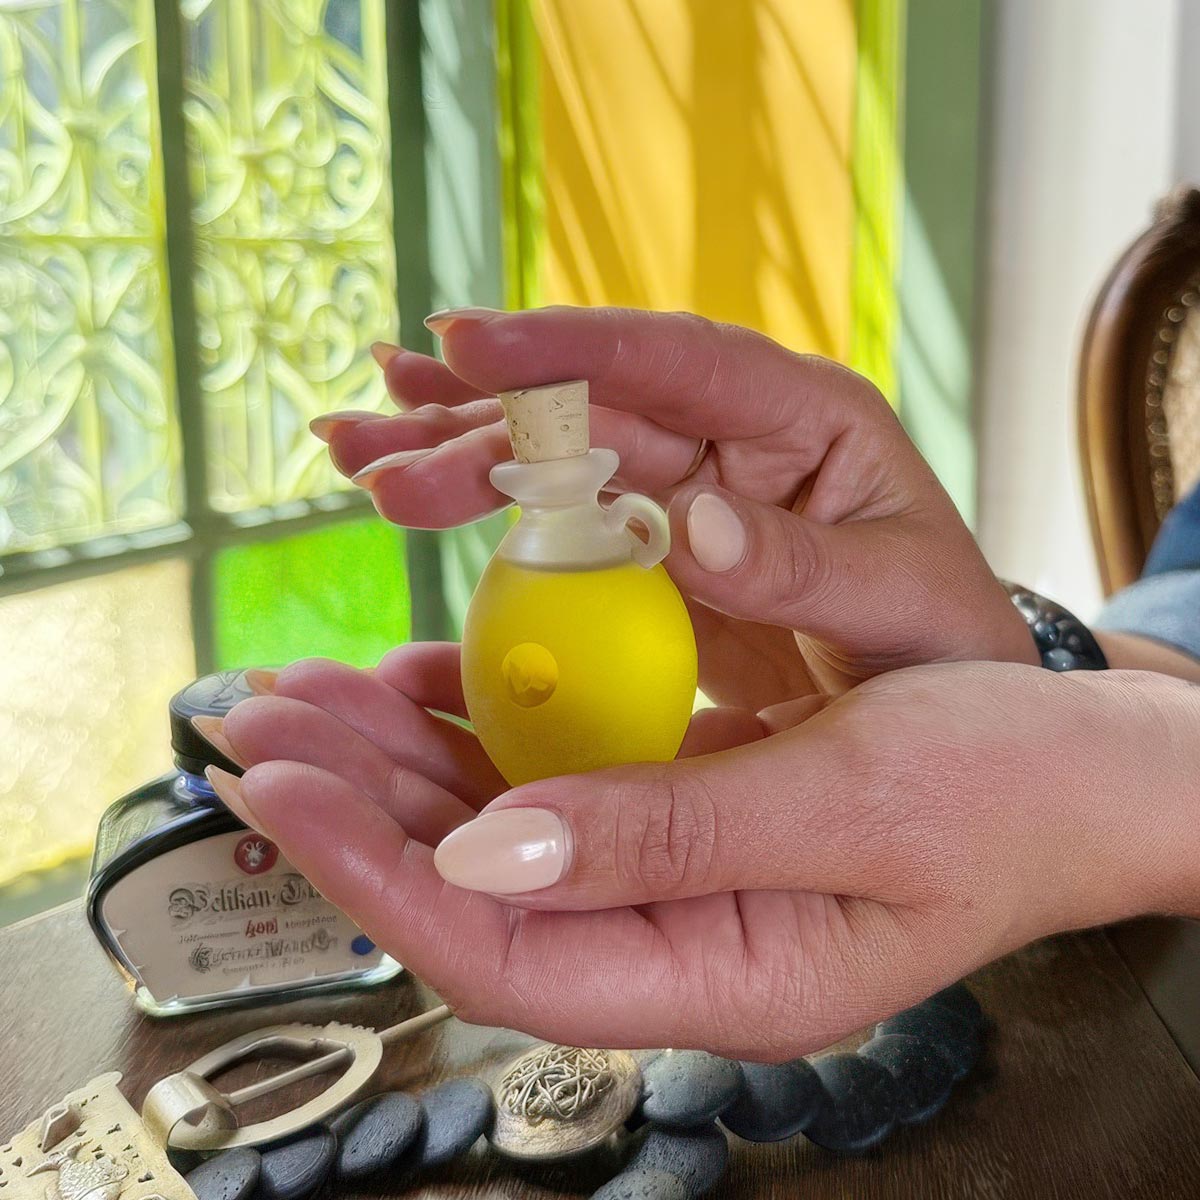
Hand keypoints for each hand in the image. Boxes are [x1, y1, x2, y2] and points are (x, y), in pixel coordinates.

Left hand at [207, 653, 1199, 1059]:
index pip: (502, 954)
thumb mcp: (849, 800)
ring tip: (309, 691)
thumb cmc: (1003, 788)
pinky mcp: (683, 814)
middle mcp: (678, 939)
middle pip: (474, 893)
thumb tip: (492, 852)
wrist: (1083, 767)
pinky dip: (482, 729)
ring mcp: (675, 877)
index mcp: (720, 975)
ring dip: (400, 762)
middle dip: (355, 807)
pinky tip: (420, 684)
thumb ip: (671, 835)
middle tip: (258, 718)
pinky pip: (556, 782)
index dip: (375, 875)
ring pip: (501, 836)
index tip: (284, 786)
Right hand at [315, 307, 1035, 702]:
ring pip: (554, 450)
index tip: (463, 343)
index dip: (567, 349)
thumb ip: (806, 568)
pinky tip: (408, 473)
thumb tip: (697, 522)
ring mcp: (685, 485)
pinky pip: (556, 511)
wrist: (938, 691)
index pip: (677, 361)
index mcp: (805, 419)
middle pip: (589, 409)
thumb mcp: (902, 605)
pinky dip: (483, 498)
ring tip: (353, 449)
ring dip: (453, 447)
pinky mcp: (652, 542)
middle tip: (372, 451)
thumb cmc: (940, 639)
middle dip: (478, 423)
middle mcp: (732, 436)